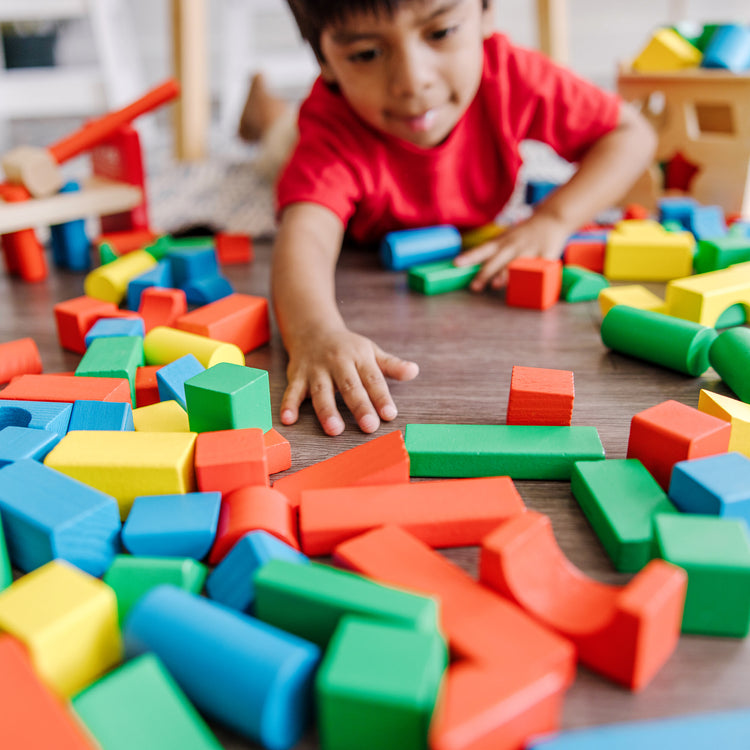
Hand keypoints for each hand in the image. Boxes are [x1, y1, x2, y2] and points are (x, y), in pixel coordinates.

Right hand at [279, 326, 418, 435]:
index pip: (373, 379)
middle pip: (350, 386)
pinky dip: (288, 405)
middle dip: (360, 406)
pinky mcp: (297, 376)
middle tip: (369, 426)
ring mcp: (316, 370)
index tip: (389, 414)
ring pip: (321, 391)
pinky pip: (292, 391)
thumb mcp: (371, 352)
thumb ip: (391, 365)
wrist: (312, 328)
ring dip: (327, 410)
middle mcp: (337, 362)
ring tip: (335, 430)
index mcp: (359, 357)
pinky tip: (288, 419)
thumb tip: (414, 371)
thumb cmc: (347, 346)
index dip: (381, 397)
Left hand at [453, 211, 570, 291]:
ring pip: (516, 265)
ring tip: (496, 285)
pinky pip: (538, 269)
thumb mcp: (505, 238)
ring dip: (506, 275)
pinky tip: (526, 287)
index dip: (470, 257)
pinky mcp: (546, 257)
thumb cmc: (523, 234)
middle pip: (497, 260)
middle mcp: (514, 246)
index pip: (483, 249)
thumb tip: (471, 268)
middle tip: (474, 287)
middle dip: (485, 273)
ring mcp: (530, 251)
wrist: (552, 219)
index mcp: (502, 242)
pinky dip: (532, 277)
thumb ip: (492, 253)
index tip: (456, 263)